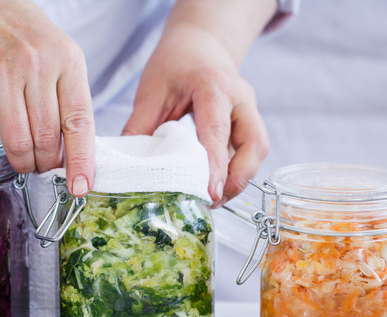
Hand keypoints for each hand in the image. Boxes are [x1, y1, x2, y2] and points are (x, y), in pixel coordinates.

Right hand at [0, 0, 95, 195]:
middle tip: (44, 165)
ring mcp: (3, 73)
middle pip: (47, 136)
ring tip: (24, 162)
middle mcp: (37, 66)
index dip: (81, 159)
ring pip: (17, 138)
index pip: (79, 122)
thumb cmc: (30, 43)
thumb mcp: (64, 61)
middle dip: (47, 162)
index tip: (80, 186)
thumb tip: (77, 158)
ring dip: (22, 161)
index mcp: (68, 63)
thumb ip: (72, 103)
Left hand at [123, 25, 268, 207]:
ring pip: (259, 150)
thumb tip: (127, 169)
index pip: (217, 130)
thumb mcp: (151, 92)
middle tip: (211, 201)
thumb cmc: (174, 66)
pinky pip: (252, 151)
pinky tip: (217, 184)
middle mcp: (240, 97)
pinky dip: (238, 171)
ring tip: (212, 198)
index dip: (215, 165)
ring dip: (240, 178)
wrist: (199, 46)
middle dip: (237, 178)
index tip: (210, 193)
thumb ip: (139, 128)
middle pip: (254, 144)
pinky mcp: (251, 121)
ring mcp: (251, 109)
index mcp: (212, 86)